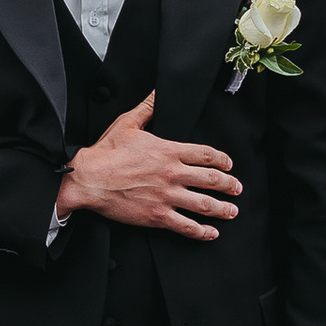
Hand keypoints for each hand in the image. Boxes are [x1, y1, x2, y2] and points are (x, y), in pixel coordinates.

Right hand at [54, 93, 240, 240]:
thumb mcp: (127, 123)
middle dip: (229, 185)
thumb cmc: (106, 153)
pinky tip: (211, 233)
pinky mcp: (158, 216)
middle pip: (212, 179)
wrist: (89, 179)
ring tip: (232, 211)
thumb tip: (157, 92)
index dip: (222, 160)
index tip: (228, 165)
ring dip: (223, 209)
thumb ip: (147, 108)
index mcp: (168, 151)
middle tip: (236, 188)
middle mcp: (172, 173)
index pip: (206, 154)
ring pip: (204, 204)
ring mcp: (167, 196)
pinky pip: (186, 226)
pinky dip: (202, 231)